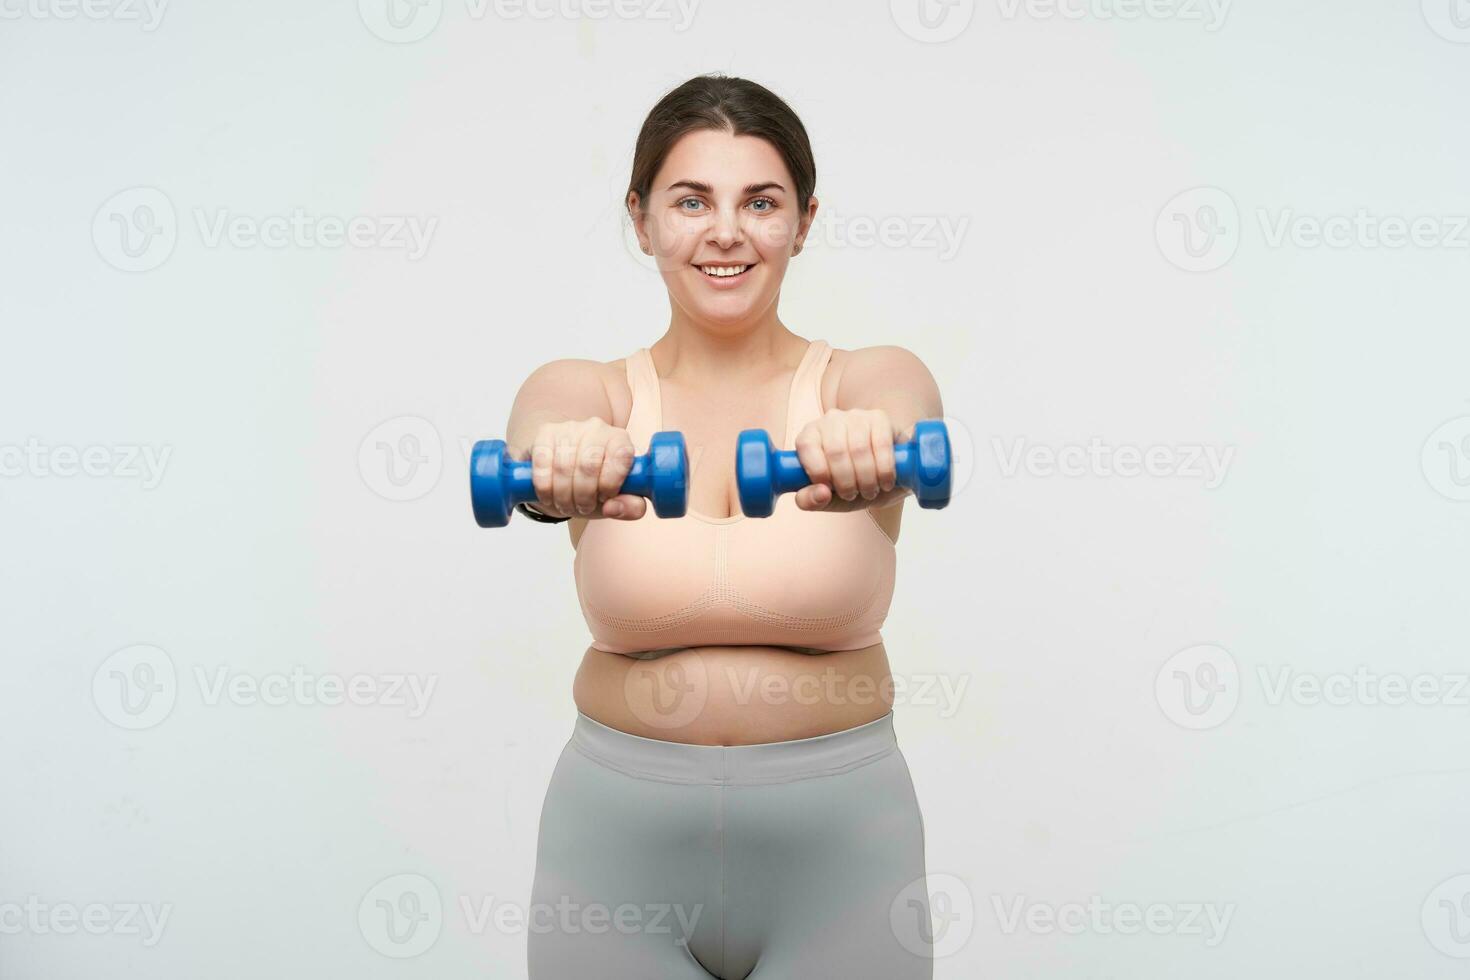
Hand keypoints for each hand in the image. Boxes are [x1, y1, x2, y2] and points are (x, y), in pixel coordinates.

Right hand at [524, 418, 648, 520]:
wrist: (565, 471)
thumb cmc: (596, 484)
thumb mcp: (618, 499)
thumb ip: (631, 507)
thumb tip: (613, 507)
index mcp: (620, 440)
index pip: (621, 456)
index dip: (610, 483)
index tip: (604, 498)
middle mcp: (597, 428)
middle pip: (589, 465)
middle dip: (584, 496)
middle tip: (582, 508)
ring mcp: (570, 428)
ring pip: (563, 466)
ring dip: (563, 495)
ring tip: (566, 505)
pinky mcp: (546, 432)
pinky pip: (543, 462)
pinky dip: (544, 486)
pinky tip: (548, 495)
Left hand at [790, 409, 908, 511]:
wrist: (888, 476)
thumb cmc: (851, 484)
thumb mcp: (827, 499)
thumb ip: (811, 501)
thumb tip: (821, 493)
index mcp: (809, 435)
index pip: (806, 445)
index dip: (818, 472)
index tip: (830, 491)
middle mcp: (831, 420)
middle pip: (835, 451)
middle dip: (846, 483)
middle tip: (853, 495)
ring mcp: (857, 416)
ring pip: (859, 449)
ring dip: (866, 479)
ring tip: (869, 492)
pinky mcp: (880, 418)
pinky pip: (882, 445)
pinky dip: (884, 470)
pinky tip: (885, 482)